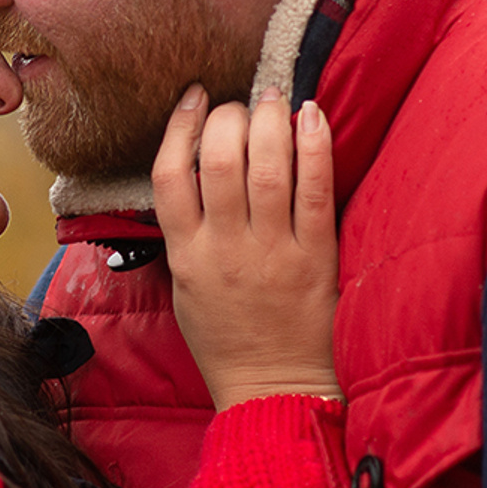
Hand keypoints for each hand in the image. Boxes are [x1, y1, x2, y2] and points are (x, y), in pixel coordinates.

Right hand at [152, 86, 339, 408]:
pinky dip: (314, 147)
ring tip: (274, 96)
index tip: (195, 97)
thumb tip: (194, 170)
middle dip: (230, 115)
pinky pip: (315, 191)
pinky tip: (312, 115)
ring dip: (270, 120)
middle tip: (242, 101)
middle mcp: (226, 249)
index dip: (180, 126)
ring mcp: (272, 253)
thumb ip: (186, 233)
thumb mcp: (184, 288)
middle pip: (220, 161)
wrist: (274, 391)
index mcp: (186, 256)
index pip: (170, 175)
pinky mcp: (316, 258)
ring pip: (266, 168)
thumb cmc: (227, 341)